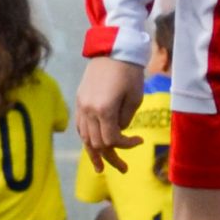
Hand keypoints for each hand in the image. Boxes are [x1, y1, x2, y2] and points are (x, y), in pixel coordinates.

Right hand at [76, 54, 144, 170]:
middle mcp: (88, 110)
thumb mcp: (135, 98)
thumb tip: (119, 131)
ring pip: (84, 137)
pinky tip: (93, 145)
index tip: (140, 141)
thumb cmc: (129, 73)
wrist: (112, 50)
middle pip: (96, 143)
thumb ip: (125, 119)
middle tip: (123, 169)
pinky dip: (87, 138)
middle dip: (111, 157)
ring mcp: (81, 106)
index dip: (126, 145)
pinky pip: (80, 126)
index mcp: (103, 110)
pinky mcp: (79, 101)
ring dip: (94, 153)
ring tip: (101, 167)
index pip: (111, 139)